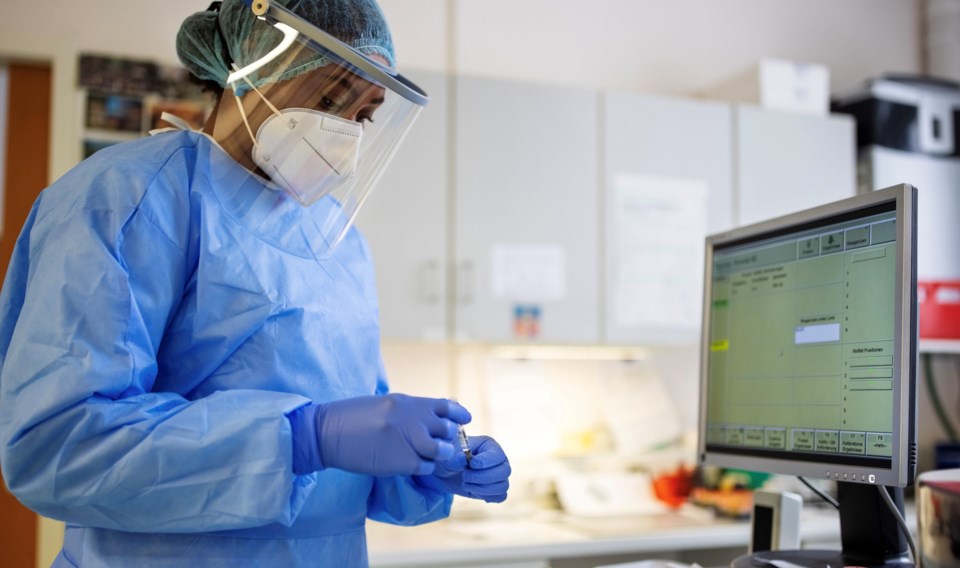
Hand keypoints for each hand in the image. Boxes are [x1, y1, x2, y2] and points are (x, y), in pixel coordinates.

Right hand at [316, 394, 470, 475]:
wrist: (326, 432)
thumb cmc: (350, 418)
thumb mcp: (383, 404)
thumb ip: (407, 410)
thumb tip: (429, 418)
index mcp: (407, 402)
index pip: (445, 406)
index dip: (458, 415)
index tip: (463, 421)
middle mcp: (411, 418)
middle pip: (447, 429)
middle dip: (448, 438)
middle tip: (442, 444)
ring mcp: (407, 439)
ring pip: (441, 449)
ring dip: (439, 454)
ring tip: (431, 456)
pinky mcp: (400, 460)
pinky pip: (425, 467)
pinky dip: (424, 468)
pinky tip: (414, 466)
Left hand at [416, 435, 510, 502]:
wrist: (443, 472)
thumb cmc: (448, 458)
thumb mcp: (449, 455)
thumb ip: (458, 457)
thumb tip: (467, 461)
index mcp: (489, 446)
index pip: (497, 455)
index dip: (485, 462)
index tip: (471, 465)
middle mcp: (498, 460)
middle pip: (504, 472)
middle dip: (483, 477)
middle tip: (465, 477)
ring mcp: (498, 475)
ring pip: (502, 486)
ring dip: (482, 488)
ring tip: (466, 484)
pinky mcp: (494, 489)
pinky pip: (500, 496)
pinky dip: (487, 496)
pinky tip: (473, 490)